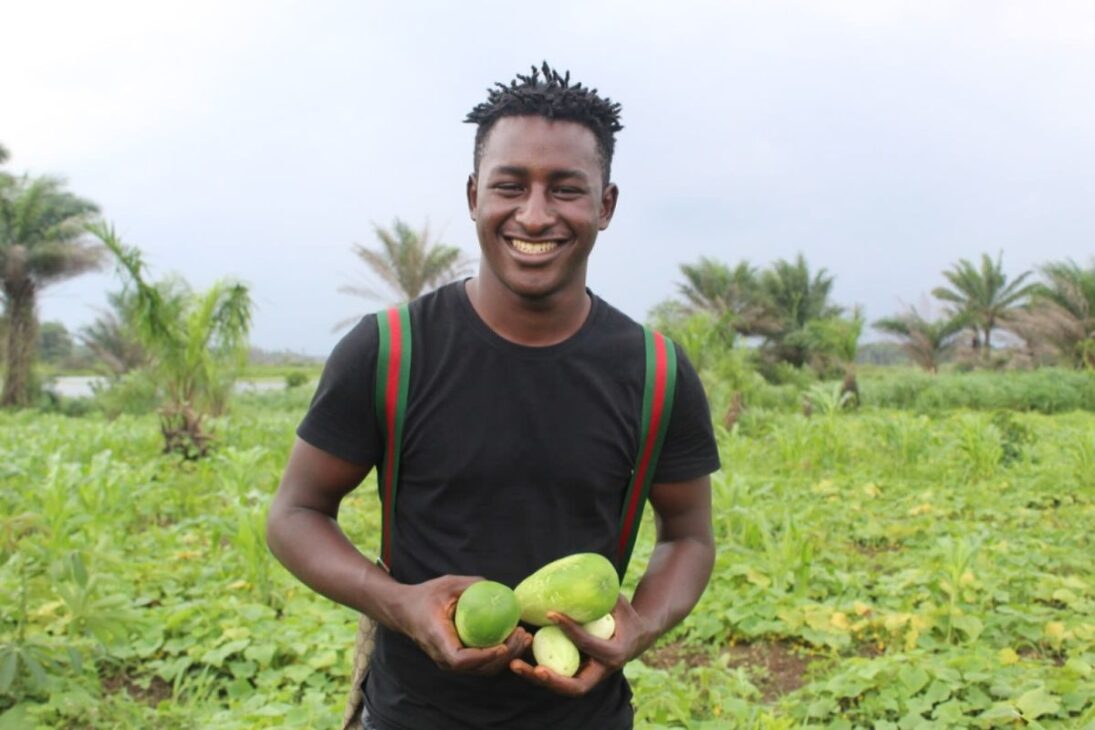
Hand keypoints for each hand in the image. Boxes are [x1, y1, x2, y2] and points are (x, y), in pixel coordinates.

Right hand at [396, 575, 531, 675]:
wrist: (405, 611)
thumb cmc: (425, 596)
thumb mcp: (447, 584)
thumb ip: (472, 584)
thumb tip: (500, 587)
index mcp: (438, 637)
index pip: (460, 659)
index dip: (483, 657)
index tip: (502, 645)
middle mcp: (443, 656)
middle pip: (477, 668)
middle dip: (504, 656)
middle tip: (522, 634)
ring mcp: (449, 662)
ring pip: (482, 670)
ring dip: (506, 658)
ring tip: (524, 638)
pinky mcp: (458, 661)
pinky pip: (481, 664)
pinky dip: (499, 656)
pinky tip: (514, 641)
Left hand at [510, 594, 650, 695]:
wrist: (636, 639)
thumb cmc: (626, 617)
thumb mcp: (621, 605)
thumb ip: (605, 595)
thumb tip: (587, 574)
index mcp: (614, 654)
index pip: (588, 644)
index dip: (570, 629)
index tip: (551, 613)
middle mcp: (601, 671)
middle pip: (575, 686)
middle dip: (553, 679)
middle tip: (534, 668)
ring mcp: (589, 677)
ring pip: (561, 687)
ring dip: (537, 678)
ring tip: (514, 664)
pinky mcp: (578, 675)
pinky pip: (556, 677)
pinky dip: (537, 670)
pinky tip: (517, 657)